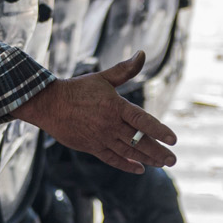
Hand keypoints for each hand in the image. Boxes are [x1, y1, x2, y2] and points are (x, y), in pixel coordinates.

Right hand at [10, 52, 176, 172]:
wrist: (49, 104)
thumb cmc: (77, 89)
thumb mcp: (102, 78)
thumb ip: (124, 70)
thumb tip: (142, 53)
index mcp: (115, 106)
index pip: (142, 120)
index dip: (159, 130)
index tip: (173, 139)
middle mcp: (110, 124)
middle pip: (139, 141)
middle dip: (158, 152)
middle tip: (173, 159)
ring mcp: (101, 137)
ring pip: (128, 152)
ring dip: (147, 159)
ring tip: (162, 164)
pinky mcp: (91, 147)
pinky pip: (112, 158)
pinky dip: (126, 165)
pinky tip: (139, 168)